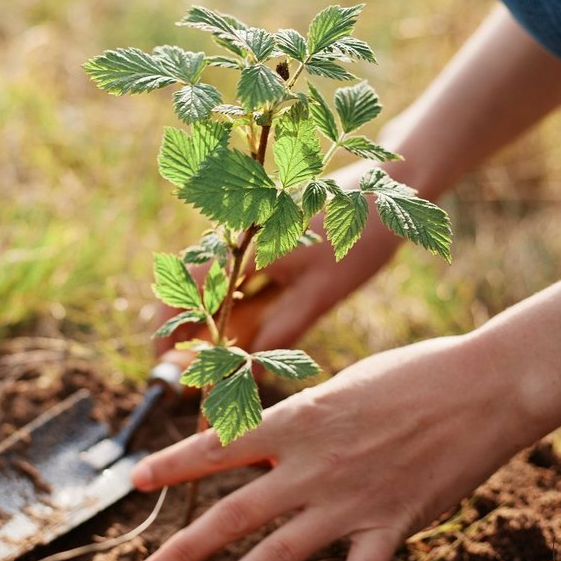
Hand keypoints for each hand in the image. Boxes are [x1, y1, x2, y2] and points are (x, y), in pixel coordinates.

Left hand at [130, 334, 534, 560]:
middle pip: (233, 513)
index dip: (172, 464)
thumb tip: (263, 438)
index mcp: (299, 419)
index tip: (136, 480)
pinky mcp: (392, 527)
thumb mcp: (342, 386)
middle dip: (184, 548)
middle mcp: (314, 465)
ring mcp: (351, 501)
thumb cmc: (414, 374)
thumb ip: (302, 421)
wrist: (485, 387)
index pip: (219, 446)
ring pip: (276, 555)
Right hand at [152, 159, 402, 356]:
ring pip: (216, 280)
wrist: (392, 187)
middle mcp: (239, 232)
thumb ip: (280, 331)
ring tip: (225, 358)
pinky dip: (234, 301)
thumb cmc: (360, 237)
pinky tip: (252, 327)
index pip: (186, 285)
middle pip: (194, 285)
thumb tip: (247, 372)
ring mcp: (252, 230)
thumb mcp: (321, 294)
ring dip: (212, 317)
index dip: (170, 325)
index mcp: (245, 243)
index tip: (167, 361)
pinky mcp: (268, 230)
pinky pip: (238, 271)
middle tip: (198, 370)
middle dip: (190, 329)